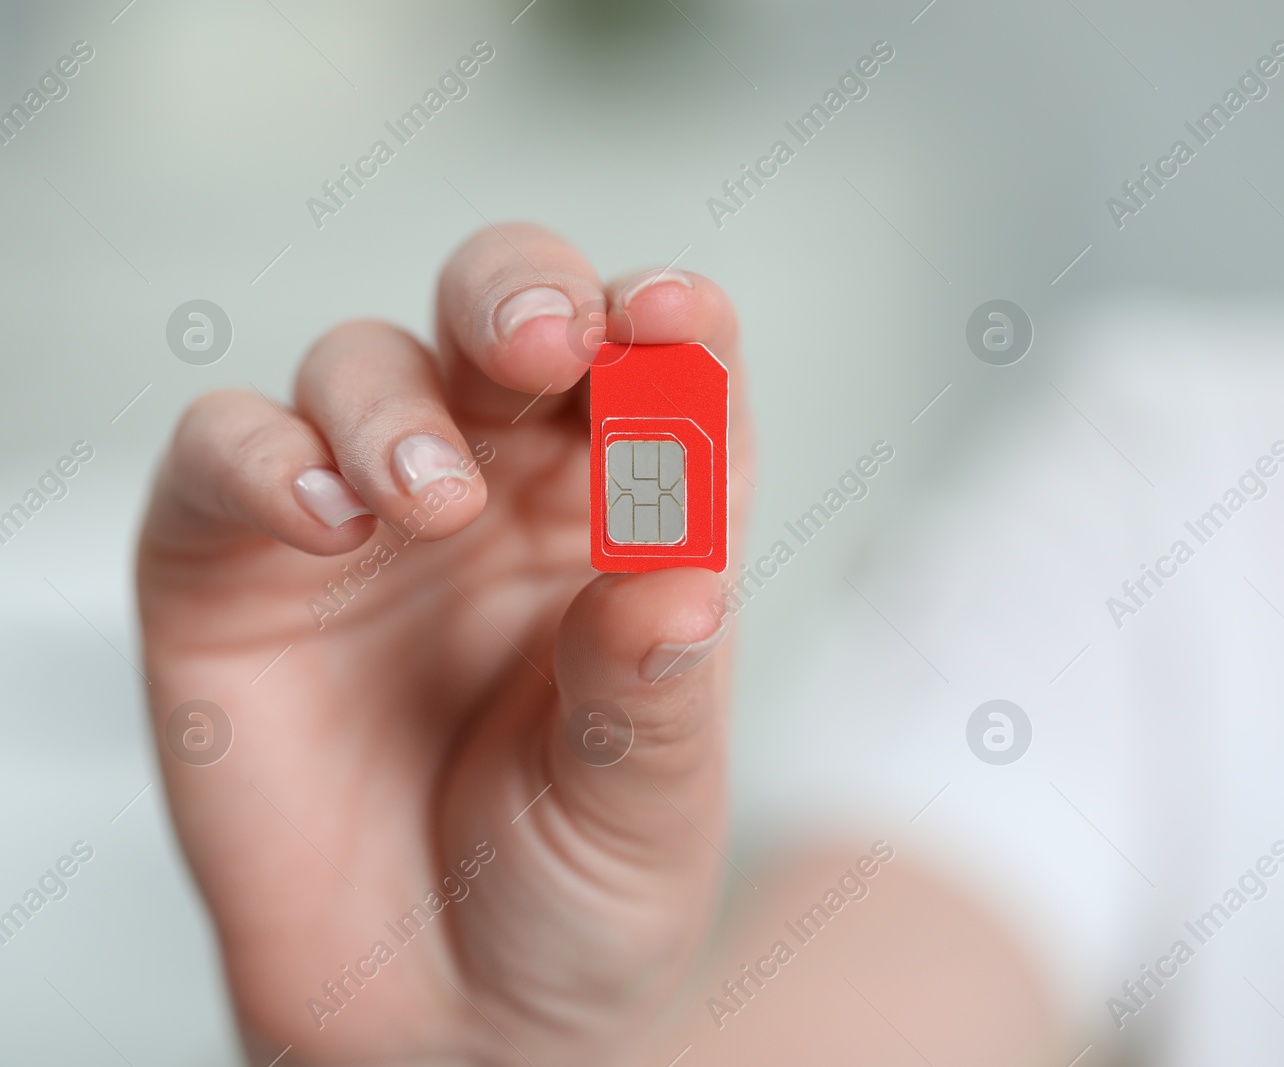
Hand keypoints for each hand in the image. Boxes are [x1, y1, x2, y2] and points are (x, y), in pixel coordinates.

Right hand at [137, 224, 748, 1066]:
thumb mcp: (645, 810)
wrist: (435, 1023)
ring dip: (398, 405)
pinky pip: (229, 453)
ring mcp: (372, 520)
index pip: (668, 370)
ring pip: (369, 364)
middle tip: (544, 340)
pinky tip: (323, 519)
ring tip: (425, 506)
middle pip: (512, 316)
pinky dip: (264, 457)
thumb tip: (678, 582)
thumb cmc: (571, 896)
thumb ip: (654, 692)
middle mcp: (507, 494)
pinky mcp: (238, 565)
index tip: (676, 318)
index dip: (675, 321)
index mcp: (635, 522)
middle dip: (525, 294)